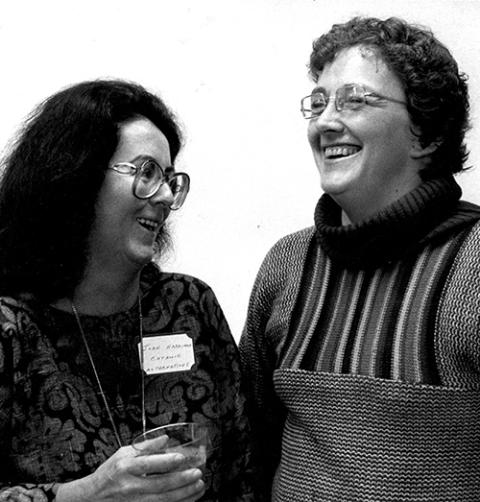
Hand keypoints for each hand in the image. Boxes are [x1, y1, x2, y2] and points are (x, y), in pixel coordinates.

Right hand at [55, 443, 205, 501]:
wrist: (91, 499)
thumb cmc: (109, 473)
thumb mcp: (122, 453)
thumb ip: (146, 446)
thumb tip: (166, 438)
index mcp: (126, 468)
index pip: (149, 464)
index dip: (166, 461)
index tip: (182, 457)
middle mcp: (130, 486)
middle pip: (160, 485)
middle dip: (182, 480)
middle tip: (198, 473)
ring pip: (163, 500)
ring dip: (184, 495)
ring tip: (199, 486)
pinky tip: (188, 499)